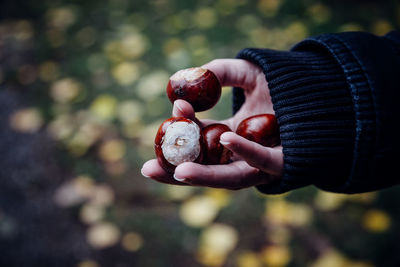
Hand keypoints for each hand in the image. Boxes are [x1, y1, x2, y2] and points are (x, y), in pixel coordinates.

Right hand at [141, 59, 283, 189]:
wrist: (321, 92)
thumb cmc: (281, 86)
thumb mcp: (247, 73)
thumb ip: (220, 72)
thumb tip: (192, 77)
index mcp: (229, 137)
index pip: (197, 143)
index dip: (179, 134)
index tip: (169, 115)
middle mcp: (241, 155)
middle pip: (205, 169)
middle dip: (176, 171)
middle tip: (149, 168)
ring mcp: (260, 163)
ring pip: (228, 176)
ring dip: (204, 175)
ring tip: (178, 171)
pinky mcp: (282, 163)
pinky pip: (263, 162)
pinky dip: (245, 152)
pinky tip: (226, 138)